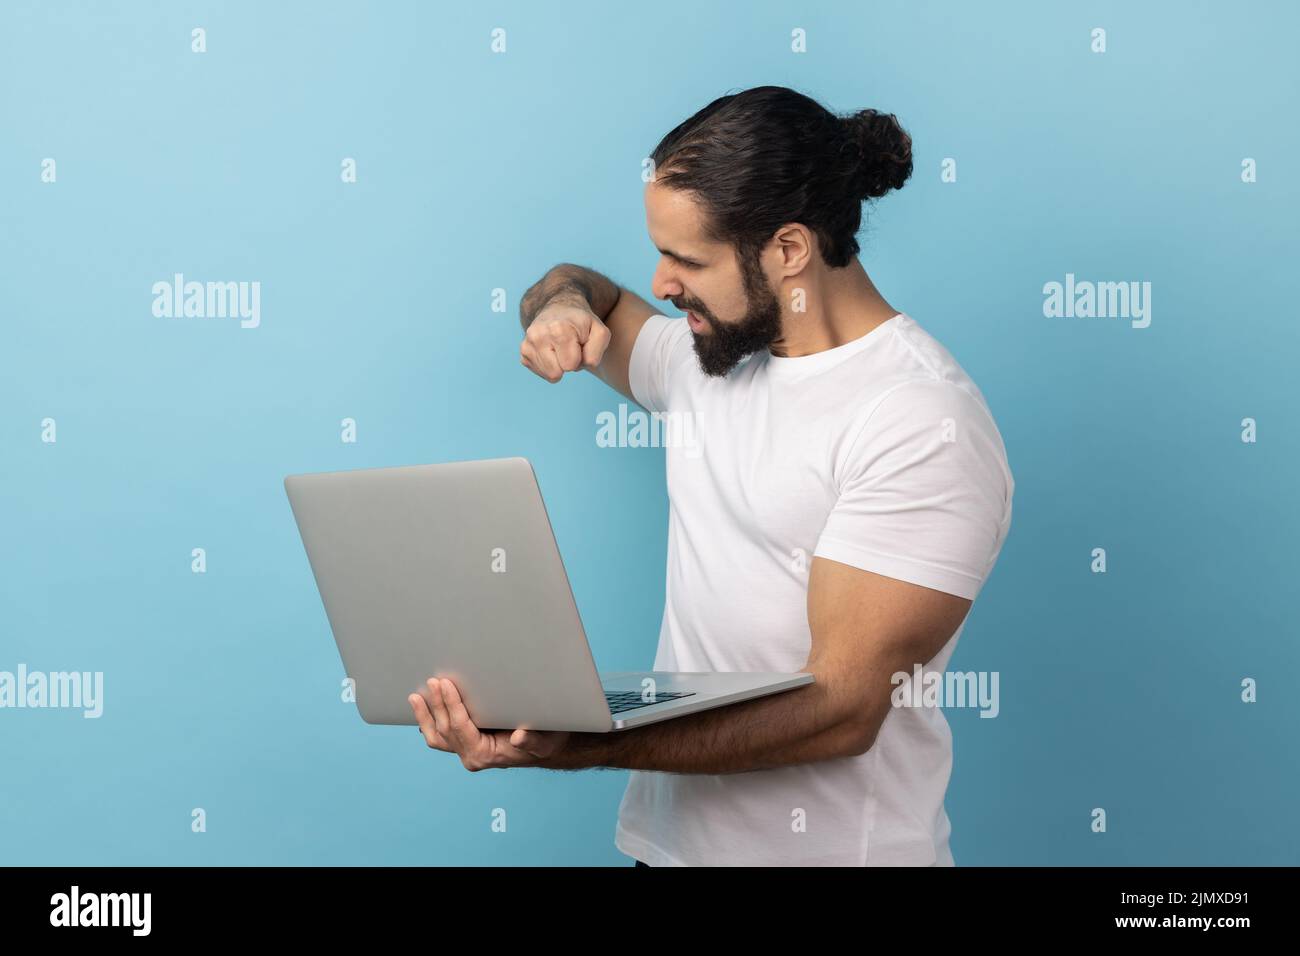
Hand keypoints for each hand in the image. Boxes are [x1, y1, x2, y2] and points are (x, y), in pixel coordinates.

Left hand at [409, 677, 570, 771]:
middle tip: (432, 681)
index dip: (451, 705)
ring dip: (425, 716)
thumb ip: (532, 741)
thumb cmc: (546, 740)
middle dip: (436, 705)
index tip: (446, 684)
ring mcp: (465, 751)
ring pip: (437, 736)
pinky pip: (441, 736)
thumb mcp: (544, 740)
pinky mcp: (464, 744)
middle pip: (445, 730)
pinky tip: (423, 707)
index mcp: (484, 756)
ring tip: (415, 697)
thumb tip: (519, 737)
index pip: (460, 728)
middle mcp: (471, 756)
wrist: (546, 746)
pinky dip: (430, 722)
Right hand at [520, 296, 611, 382]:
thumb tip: (578, 365)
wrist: (560, 307)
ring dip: (558, 365)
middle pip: (555, 374)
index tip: (578, 343)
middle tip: (570, 347)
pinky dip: (549, 365)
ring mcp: (527, 343)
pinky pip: (540, 373)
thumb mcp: (599, 332)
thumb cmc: (581, 323)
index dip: (579, 358)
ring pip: (548, 375)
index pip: (571, 365)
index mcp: (558, 329)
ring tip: (561, 348)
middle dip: (567, 364)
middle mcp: (538, 335)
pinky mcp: (523, 352)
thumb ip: (596, 352)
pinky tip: (552, 350)